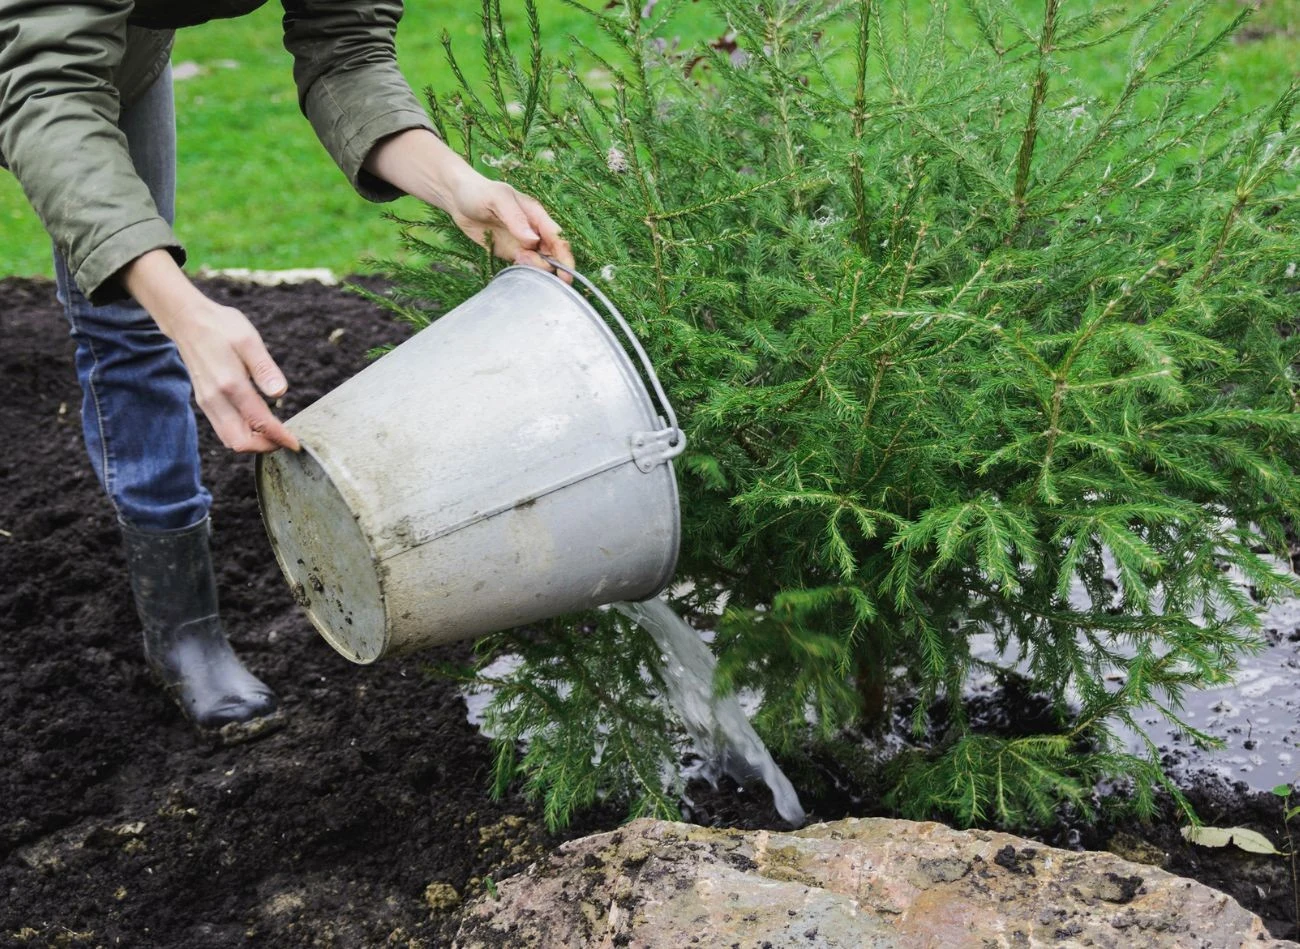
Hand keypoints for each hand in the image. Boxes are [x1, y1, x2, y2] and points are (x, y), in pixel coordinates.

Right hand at [120, 250, 298, 453]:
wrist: (187, 320)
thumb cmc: (221, 327)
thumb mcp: (249, 340)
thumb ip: (264, 368)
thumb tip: (280, 393)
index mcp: (230, 384)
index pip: (258, 422)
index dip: (279, 437)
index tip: (295, 443)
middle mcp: (215, 399)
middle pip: (239, 442)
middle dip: (265, 447)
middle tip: (285, 440)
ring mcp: (207, 402)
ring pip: (229, 439)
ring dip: (253, 443)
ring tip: (275, 434)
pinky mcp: (204, 402)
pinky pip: (223, 429)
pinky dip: (242, 434)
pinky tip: (257, 424)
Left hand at [363, 129, 574, 280]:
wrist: (457, 200)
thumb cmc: (479, 192)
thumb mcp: (498, 199)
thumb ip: (516, 218)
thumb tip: (533, 239)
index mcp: (536, 215)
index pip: (557, 238)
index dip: (564, 256)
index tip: (566, 273)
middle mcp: (534, 231)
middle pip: (553, 254)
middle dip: (555, 268)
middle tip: (547, 278)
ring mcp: (523, 244)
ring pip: (540, 263)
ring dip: (537, 270)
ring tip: (520, 262)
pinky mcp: (511, 253)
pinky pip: (524, 267)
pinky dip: (524, 271)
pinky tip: (515, 264)